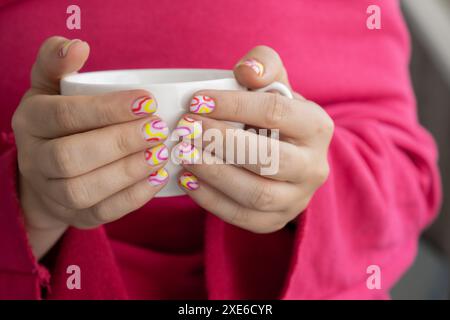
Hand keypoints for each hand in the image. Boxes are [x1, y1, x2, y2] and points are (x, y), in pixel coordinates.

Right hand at [12, 37, 168, 258]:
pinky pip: (102, 214)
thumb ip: (57, 63)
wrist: (49, 171)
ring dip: (128, 172)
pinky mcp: (76, 217)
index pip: (63, 116)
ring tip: (161, 153)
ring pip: (83, 190)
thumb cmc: (59, 122)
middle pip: (71, 157)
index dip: (106, 110)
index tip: (147, 101)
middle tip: (158, 129)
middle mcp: (35, 161)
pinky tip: (158, 178)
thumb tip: (77, 45)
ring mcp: (53, 194)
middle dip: (120, 142)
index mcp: (31, 123)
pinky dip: (133, 198)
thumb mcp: (51, 87)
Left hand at [176, 46, 333, 232]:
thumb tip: (246, 72)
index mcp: (317, 126)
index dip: (232, 106)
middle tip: (185, 128)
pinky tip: (188, 180)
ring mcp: (297, 198)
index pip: (275, 113)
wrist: (286, 156)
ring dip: (214, 173)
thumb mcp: (274, 85)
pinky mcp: (276, 220)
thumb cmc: (273, 117)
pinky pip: (244, 217)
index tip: (195, 101)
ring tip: (183, 154)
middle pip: (267, 158)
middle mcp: (314, 166)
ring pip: (257, 194)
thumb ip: (264, 65)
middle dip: (219, 142)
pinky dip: (211, 201)